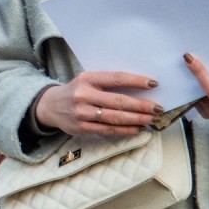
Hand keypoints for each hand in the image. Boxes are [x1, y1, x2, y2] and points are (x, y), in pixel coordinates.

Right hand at [34, 72, 163, 136]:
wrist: (50, 106)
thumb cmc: (75, 91)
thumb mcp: (86, 80)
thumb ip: (107, 83)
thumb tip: (138, 89)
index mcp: (87, 79)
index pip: (116, 78)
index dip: (136, 81)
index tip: (153, 83)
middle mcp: (84, 95)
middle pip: (118, 101)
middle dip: (141, 105)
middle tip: (158, 108)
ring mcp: (82, 113)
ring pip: (115, 117)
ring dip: (136, 119)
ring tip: (152, 119)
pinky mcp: (82, 128)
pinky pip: (108, 130)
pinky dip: (125, 130)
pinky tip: (137, 128)